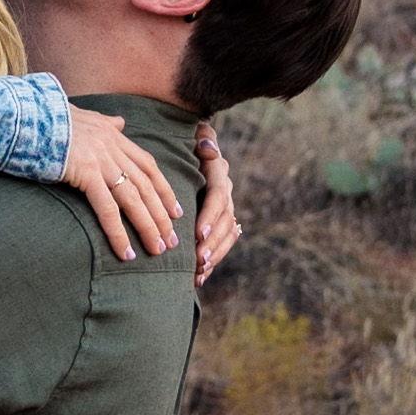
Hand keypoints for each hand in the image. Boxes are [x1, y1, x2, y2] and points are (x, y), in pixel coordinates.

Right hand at [42, 109, 187, 260]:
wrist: (26, 116)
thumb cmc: (49, 120)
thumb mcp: (84, 117)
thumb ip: (105, 122)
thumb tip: (119, 122)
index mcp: (114, 136)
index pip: (148, 166)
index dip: (164, 190)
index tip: (175, 211)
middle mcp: (113, 148)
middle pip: (146, 187)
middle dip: (161, 215)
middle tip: (172, 240)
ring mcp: (101, 160)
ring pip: (133, 199)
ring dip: (148, 227)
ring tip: (158, 250)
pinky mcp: (86, 173)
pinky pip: (107, 209)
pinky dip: (119, 233)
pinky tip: (126, 252)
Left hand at [194, 130, 244, 287]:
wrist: (195, 151)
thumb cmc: (189, 142)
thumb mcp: (197, 136)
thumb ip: (203, 140)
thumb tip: (207, 147)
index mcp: (219, 175)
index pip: (217, 197)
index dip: (210, 216)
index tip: (199, 233)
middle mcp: (225, 194)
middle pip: (224, 222)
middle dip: (212, 243)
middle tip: (198, 259)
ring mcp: (225, 211)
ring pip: (226, 237)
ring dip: (214, 255)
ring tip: (200, 271)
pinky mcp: (219, 225)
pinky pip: (220, 246)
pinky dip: (211, 263)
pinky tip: (199, 278)